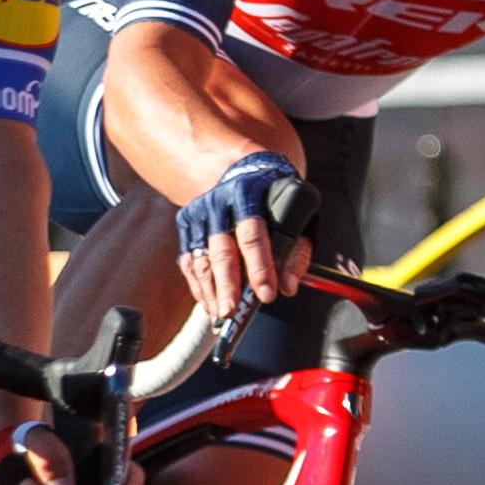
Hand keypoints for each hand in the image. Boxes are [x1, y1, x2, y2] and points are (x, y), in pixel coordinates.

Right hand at [175, 151, 307, 318]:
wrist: (237, 168)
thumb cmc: (273, 195)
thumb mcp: (298, 211)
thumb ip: (298, 249)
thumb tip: (289, 286)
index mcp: (248, 194)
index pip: (253, 234)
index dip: (260, 267)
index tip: (266, 294)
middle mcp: (218, 203)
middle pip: (221, 250)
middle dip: (227, 285)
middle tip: (231, 312)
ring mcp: (198, 215)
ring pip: (201, 259)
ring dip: (210, 291)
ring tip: (220, 316)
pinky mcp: (186, 227)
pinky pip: (189, 262)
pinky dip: (199, 285)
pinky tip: (209, 303)